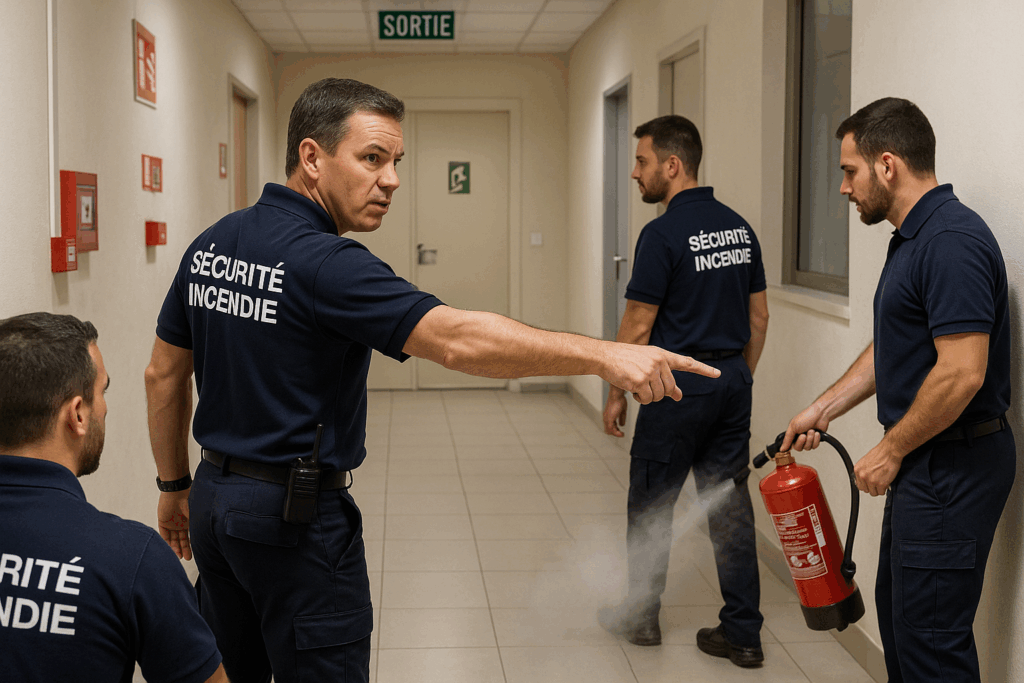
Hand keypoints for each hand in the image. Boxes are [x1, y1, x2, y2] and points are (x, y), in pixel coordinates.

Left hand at [158, 490, 191, 559]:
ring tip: (178, 557)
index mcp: (190, 521)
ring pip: (173, 539)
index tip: (193, 554)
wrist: (176, 492)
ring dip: (175, 548)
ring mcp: (172, 523)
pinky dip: (167, 543)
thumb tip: (202, 540)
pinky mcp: (163, 522)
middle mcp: (181, 523)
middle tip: (186, 558)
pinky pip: (164, 535)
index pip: (190, 536)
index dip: (191, 546)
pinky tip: (170, 550)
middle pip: (181, 539)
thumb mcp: (195, 516)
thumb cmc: (189, 501)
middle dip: (184, 549)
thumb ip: (197, 528)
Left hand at [603, 392, 627, 436]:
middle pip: (608, 430)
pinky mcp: (609, 419)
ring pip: (609, 431)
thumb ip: (622, 418)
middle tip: (621, 434)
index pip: (609, 426)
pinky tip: (621, 433)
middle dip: (615, 433)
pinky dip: (616, 433)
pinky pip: (611, 429)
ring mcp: (606, 419)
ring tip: (622, 434)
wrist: (616, 395)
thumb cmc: (619, 400)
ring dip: (616, 434)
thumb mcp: (622, 411)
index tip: (620, 431)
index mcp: (608, 416)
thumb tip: (622, 425)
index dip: (615, 430)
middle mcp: (606, 418)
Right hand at [604, 345, 718, 404]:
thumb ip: (664, 378)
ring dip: (646, 396)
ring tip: (635, 384)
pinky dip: (639, 398)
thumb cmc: (624, 359)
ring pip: (658, 396)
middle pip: (670, 388)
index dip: (703, 369)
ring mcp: (650, 370)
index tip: (717, 374)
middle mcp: (659, 361)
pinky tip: (631, 387)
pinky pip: (646, 399)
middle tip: (644, 386)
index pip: (687, 362)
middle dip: (658, 393)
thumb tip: (679, 396)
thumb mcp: (647, 365)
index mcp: (662, 355)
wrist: (606, 355)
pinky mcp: (640, 380)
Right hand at [781, 402, 829, 451]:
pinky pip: (814, 446)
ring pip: (807, 448)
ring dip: (810, 439)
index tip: (796, 441)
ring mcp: (808, 439)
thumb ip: (787, 439)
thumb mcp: (793, 427)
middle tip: (804, 434)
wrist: (820, 414)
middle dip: (802, 441)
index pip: (790, 445)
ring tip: (811, 430)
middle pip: (799, 448)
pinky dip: (816, 439)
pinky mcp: (815, 440)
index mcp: (793, 434)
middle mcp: (800, 437)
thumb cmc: (806, 416)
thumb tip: (782, 448)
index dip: (793, 444)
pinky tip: (816, 433)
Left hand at [854, 442, 902, 495]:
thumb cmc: (880, 454)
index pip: (859, 485)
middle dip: (872, 487)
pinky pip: (881, 492)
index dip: (866, 485)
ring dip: (879, 489)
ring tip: (882, 481)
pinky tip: (886, 482)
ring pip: (874, 492)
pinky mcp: (881, 484)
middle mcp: (863, 476)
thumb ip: (863, 471)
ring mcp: (871, 481)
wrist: (890, 451)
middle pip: (866, 490)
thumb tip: (864, 478)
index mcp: (858, 470)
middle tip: (878, 482)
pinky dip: (885, 488)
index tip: (870, 484)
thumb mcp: (865, 462)